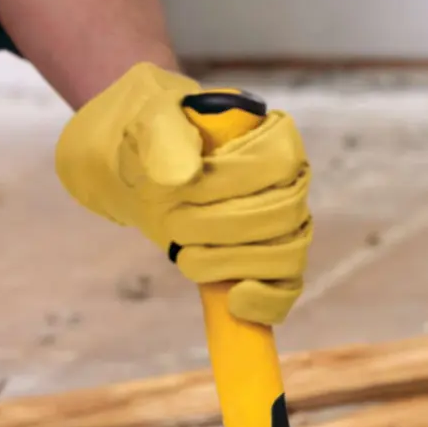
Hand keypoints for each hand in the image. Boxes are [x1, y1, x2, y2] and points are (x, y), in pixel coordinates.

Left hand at [55, 62, 311, 325]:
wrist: (138, 165)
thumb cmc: (152, 138)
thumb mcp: (148, 124)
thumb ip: (165, 139)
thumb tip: (182, 177)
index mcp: (270, 136)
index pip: (278, 164)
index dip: (229, 183)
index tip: (182, 187)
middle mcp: (288, 180)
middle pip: (281, 216)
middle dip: (218, 227)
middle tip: (171, 222)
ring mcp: (281, 223)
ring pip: (286, 255)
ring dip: (230, 262)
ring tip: (183, 255)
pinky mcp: (265, 259)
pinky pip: (287, 287)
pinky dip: (266, 302)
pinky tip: (234, 301)